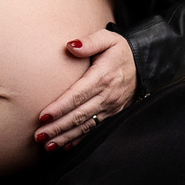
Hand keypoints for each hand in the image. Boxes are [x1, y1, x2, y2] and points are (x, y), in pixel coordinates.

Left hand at [35, 28, 136, 149]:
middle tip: (39, 136)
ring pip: (85, 126)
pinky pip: (94, 130)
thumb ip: (90, 42)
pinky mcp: (112, 115)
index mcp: (102, 77)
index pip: (77, 95)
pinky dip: (79, 140)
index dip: (60, 107)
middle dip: (58, 127)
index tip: (43, 117)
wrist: (145, 66)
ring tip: (48, 145)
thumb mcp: (108, 38)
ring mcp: (110, 108)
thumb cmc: (120, 51)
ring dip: (65, 137)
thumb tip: (70, 45)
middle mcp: (107, 96)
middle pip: (78, 115)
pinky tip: (65, 146)